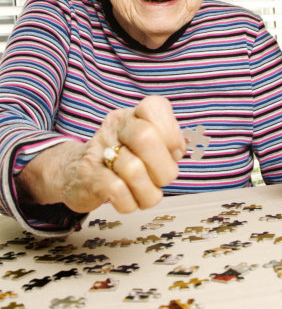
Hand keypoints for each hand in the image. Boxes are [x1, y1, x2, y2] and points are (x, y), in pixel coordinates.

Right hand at [52, 95, 185, 213]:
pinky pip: (117, 191)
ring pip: (133, 170)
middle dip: (164, 167)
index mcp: (134, 115)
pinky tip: (129, 200)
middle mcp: (116, 127)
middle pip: (145, 137)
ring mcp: (99, 150)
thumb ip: (168, 143)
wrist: (73, 172)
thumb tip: (182, 148)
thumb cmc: (121, 158)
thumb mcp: (146, 143)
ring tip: (146, 192)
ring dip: (148, 191)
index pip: (155, 106)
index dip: (171, 133)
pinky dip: (131, 202)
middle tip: (162, 178)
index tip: (174, 151)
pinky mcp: (88, 176)